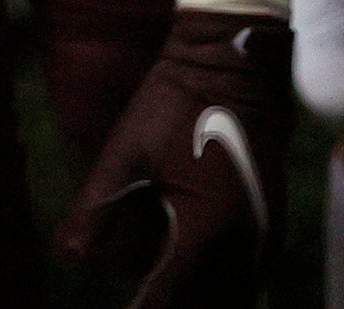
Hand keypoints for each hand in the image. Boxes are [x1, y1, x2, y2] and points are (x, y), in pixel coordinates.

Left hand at [61, 8, 291, 308]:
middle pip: (206, 302)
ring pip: (237, 293)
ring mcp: (266, 232)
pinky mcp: (274, 217)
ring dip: (204, 297)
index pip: (166, 296)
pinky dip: (229, 285)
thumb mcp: (126, 155)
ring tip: (168, 293)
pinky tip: (204, 280)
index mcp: (204, 230)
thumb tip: (69, 261)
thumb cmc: (175, 102)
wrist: (236, 59)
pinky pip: (254, 273)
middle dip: (173, 304)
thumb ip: (96, 211)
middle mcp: (243, 242)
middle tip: (142, 301)